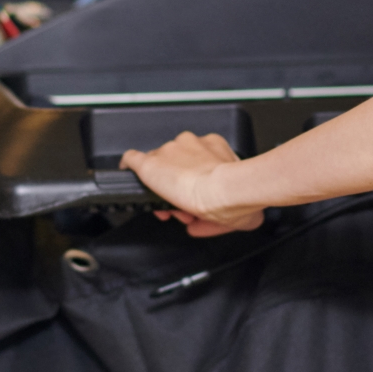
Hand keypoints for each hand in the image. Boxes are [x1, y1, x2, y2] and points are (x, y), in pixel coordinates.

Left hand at [121, 132, 266, 236]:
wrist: (223, 190)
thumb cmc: (236, 196)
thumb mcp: (242, 216)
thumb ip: (219, 222)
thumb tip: (196, 227)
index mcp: (215, 149)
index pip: (197, 164)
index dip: (193, 186)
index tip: (194, 202)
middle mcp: (192, 145)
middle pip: (177, 163)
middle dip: (178, 186)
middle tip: (181, 207)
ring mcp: (170, 151)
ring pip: (159, 165)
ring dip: (162, 184)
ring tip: (166, 205)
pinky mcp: (150, 163)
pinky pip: (133, 158)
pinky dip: (130, 166)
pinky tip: (130, 174)